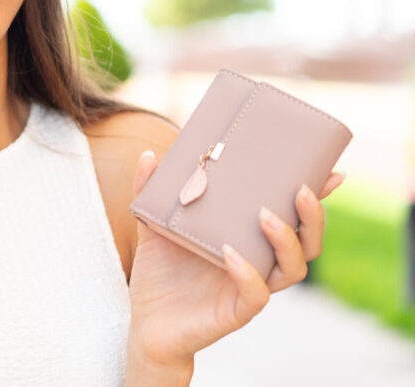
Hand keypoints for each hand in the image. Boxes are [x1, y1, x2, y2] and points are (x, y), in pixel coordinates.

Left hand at [126, 150, 345, 366]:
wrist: (146, 323)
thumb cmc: (159, 274)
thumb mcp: (154, 227)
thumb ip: (151, 192)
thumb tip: (149, 155)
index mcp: (249, 239)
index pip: (292, 217)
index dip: (316, 199)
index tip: (331, 174)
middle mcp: (259, 263)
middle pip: (307, 243)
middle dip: (313, 217)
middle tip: (302, 189)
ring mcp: (250, 288)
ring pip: (293, 269)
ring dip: (285, 240)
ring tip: (265, 216)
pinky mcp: (235, 312)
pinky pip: (255, 294)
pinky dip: (248, 273)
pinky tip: (231, 254)